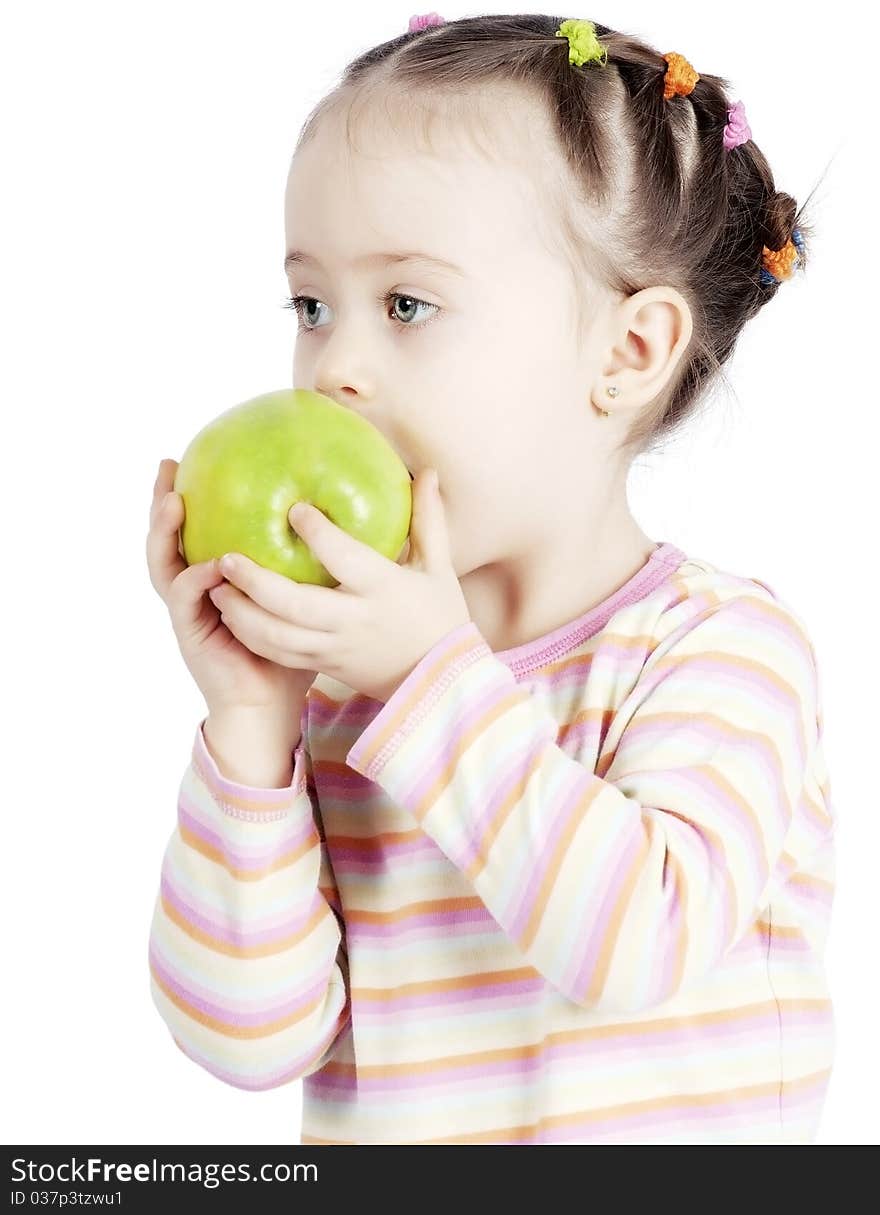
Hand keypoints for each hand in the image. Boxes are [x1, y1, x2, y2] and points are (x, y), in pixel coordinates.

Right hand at [146, 457, 317, 717]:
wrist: (270, 705)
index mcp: (218, 579)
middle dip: (162, 501)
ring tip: (173, 501)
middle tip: (169, 465)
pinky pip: (186, 599)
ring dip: (164, 532)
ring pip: (164, 563)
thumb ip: (310, 565)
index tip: (198, 458)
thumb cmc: (292, 653)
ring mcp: (190, 610)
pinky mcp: (190, 632)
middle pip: (170, 538)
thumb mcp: (304, 600)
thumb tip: (355, 522)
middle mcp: (196, 589)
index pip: (198, 530)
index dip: (193, 497)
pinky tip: (212, 563)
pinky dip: (196, 578)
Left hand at [206, 468, 471, 701]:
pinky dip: (251, 635)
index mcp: (383, 590)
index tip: (294, 509)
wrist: (440, 681)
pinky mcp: (325, 665)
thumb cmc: (439, 617)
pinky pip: (280, 654)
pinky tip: (231, 613)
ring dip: (242, 613)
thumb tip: (423, 470)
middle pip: (295, 605)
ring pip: (278, 636)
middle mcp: (355, 621)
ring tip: (217, 586)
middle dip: (256, 582)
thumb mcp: (439, 567)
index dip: (319, 535)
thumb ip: (427, 519)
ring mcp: (336, 648)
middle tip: (226, 556)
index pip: (346, 560)